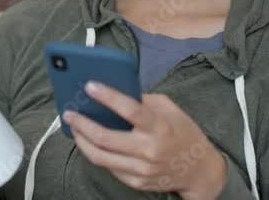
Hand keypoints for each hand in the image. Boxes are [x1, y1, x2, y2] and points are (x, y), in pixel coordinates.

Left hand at [62, 82, 227, 199]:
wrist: (199, 171)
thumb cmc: (184, 133)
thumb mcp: (170, 109)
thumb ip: (144, 101)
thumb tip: (115, 91)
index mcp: (160, 127)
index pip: (130, 109)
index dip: (107, 96)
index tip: (89, 85)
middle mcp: (150, 150)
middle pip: (106, 138)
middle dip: (82, 124)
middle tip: (69, 113)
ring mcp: (142, 169)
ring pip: (101, 157)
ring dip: (82, 141)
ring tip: (74, 128)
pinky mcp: (137, 182)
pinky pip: (109, 168)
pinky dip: (96, 153)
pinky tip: (89, 142)